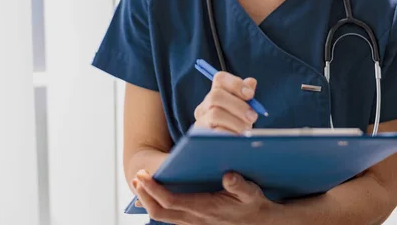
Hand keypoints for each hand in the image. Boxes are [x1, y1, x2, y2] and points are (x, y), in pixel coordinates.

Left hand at [132, 169, 279, 224]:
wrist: (260, 222)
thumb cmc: (253, 205)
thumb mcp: (251, 193)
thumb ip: (240, 185)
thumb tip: (228, 176)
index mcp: (205, 209)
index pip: (170, 202)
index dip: (154, 190)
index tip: (143, 176)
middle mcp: (195, 219)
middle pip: (159, 212)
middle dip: (144, 196)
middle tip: (137, 178)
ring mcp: (193, 222)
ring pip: (161, 216)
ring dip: (148, 200)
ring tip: (140, 184)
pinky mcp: (194, 222)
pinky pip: (169, 217)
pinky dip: (158, 205)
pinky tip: (155, 194)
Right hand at [194, 71, 257, 133]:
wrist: (229, 147)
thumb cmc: (238, 124)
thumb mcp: (244, 109)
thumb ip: (246, 95)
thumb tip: (251, 82)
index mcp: (215, 94)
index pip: (220, 78)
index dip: (236, 84)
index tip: (250, 95)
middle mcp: (204, 106)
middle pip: (216, 95)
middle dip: (238, 105)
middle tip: (252, 116)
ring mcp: (201, 121)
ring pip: (215, 114)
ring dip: (236, 122)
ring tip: (247, 130)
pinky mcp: (201, 137)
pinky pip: (216, 132)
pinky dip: (231, 134)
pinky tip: (238, 138)